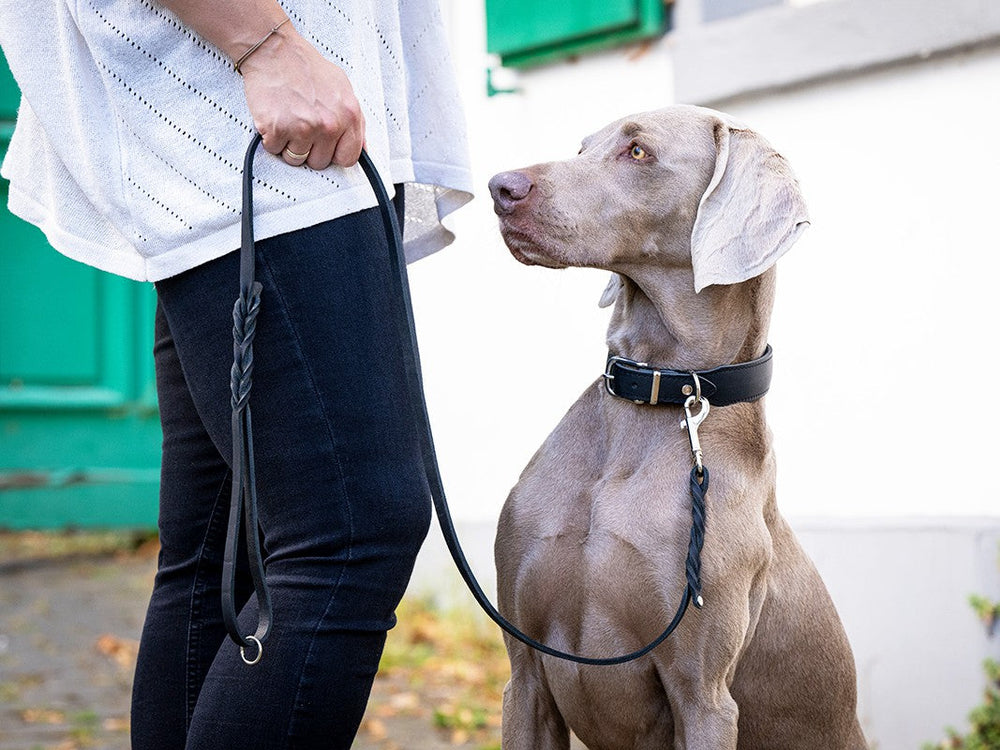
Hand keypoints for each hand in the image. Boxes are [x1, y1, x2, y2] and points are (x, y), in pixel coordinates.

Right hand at [239, 29, 364, 169]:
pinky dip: (271, 137)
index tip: (325, 145)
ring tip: (288, 119)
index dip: (334, 154)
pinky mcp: (277, 129)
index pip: (348, 158)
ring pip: (296, 159)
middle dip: (309, 148)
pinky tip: (274, 116)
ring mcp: (303, 128)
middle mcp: (329, 125)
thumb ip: (355, 120)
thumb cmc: (307, 68)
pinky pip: (274, 150)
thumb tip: (363, 148)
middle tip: (301, 123)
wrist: (274, 50)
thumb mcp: (342, 88)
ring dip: (289, 144)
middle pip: (320, 162)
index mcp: (349, 115)